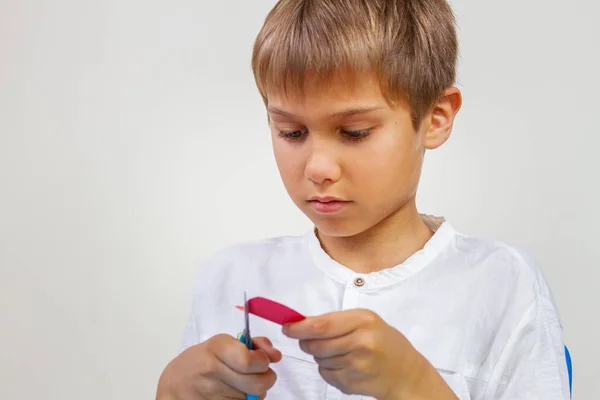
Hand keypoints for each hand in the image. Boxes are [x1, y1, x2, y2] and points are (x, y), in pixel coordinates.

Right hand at [156, 334, 281, 399]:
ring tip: (241, 384)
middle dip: (266, 379)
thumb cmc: (202, 360)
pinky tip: (234, 395)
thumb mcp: (223, 343)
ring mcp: (212, 394)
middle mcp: (213, 372)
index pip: (251, 361)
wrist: (174, 385)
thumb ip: (253, 344)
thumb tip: (276, 355)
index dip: (263, 362)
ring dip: (254, 392)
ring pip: (254, 398)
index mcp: (217, 349)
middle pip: (259, 384)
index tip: (260, 360)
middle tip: (258, 375)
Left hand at [283, 309, 456, 399]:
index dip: (299, 328)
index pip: (321, 326)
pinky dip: (328, 370)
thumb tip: (300, 323)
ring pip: (319, 360)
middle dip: (306, 342)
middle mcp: (361, 343)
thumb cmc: (383, 341)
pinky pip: (326, 374)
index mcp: (362, 321)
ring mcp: (357, 366)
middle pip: (315, 344)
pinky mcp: (353, 384)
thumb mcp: (365, 320)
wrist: (406, 372)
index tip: (287, 328)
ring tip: (341, 352)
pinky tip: (346, 366)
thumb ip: (335, 320)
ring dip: (321, 356)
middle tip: (312, 340)